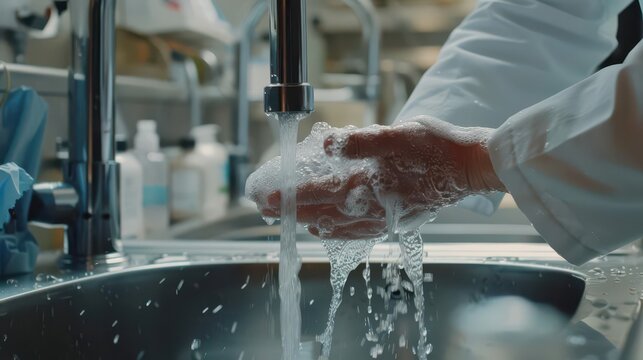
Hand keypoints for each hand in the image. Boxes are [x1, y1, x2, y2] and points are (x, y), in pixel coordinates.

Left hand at [250, 117, 504, 239]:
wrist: (470, 168)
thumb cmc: (436, 148)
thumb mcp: (397, 134)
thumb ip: (360, 141)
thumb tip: (327, 143)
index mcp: (366, 184)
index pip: (318, 192)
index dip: (290, 195)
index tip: (267, 198)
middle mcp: (370, 206)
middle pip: (322, 213)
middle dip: (294, 212)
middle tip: (269, 211)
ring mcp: (383, 217)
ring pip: (339, 227)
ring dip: (314, 223)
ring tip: (297, 223)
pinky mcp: (396, 219)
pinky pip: (360, 232)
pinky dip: (341, 233)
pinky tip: (334, 231)